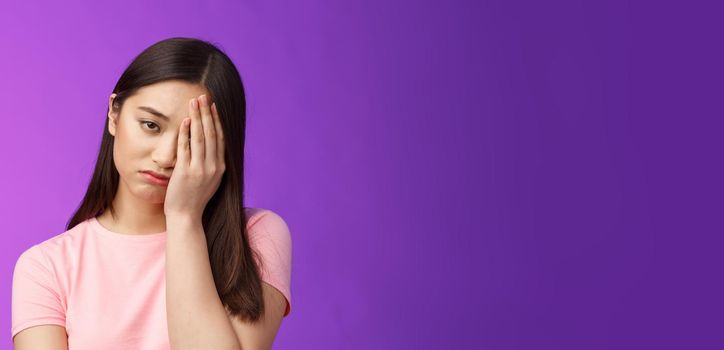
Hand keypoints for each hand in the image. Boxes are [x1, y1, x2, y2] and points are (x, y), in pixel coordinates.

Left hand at [164, 94, 225, 218]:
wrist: (186, 217)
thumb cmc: (194, 199)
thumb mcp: (209, 180)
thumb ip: (210, 164)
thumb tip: (209, 147)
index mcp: (220, 168)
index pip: (219, 138)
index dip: (216, 121)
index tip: (212, 106)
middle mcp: (213, 167)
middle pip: (210, 134)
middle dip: (206, 114)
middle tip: (203, 97)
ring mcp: (200, 169)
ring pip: (199, 138)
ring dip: (197, 118)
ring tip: (194, 102)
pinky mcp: (186, 172)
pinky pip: (186, 148)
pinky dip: (185, 133)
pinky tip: (184, 121)